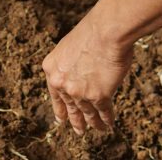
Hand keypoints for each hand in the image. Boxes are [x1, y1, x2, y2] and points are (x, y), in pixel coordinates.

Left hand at [42, 13, 132, 134]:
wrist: (106, 31)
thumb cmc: (92, 32)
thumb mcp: (69, 46)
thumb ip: (70, 63)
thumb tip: (78, 72)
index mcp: (52, 69)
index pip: (55, 95)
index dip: (60, 109)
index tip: (61, 119)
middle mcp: (62, 84)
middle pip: (70, 107)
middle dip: (76, 120)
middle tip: (79, 130)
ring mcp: (79, 93)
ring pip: (87, 112)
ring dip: (93, 122)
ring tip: (97, 128)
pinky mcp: (98, 97)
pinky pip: (103, 111)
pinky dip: (107, 118)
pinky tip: (109, 123)